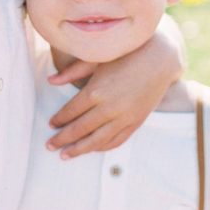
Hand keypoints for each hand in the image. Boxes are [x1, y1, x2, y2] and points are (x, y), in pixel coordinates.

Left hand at [46, 20, 183, 157]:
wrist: (160, 59)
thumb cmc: (126, 54)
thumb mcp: (97, 59)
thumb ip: (72, 71)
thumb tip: (50, 81)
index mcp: (96, 91)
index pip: (70, 111)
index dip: (58, 119)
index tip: (50, 124)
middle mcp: (108, 108)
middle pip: (79, 129)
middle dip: (62, 139)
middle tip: (49, 145)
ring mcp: (123, 117)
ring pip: (97, 140)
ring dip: (79, 149)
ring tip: (65, 155)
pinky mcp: (136, 122)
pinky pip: (116, 140)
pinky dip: (102, 147)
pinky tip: (92, 149)